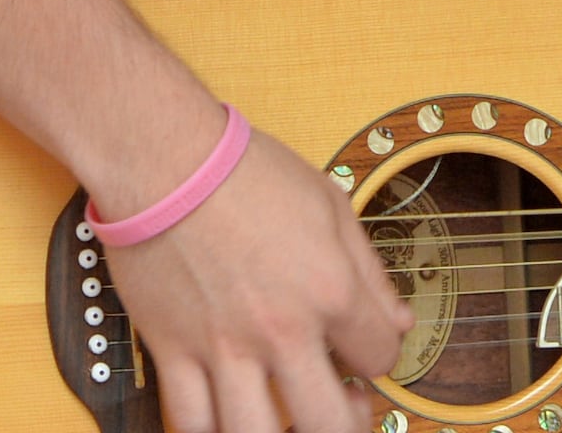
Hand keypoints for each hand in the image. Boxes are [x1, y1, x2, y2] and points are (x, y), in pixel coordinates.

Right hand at [103, 134, 412, 432]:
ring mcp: (223, 346)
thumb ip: (370, 271)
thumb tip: (398, 321)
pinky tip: (226, 417)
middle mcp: (280, 329)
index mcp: (329, 289)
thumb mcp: (329, 204)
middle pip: (327, 424)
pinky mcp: (171, 349)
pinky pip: (189, 420)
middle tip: (339, 405)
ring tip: (284, 417)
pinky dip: (209, 429)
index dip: (380, 357)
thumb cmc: (242, 169)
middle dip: (345, 424)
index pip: (380, 358)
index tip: (364, 350)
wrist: (164, 156)